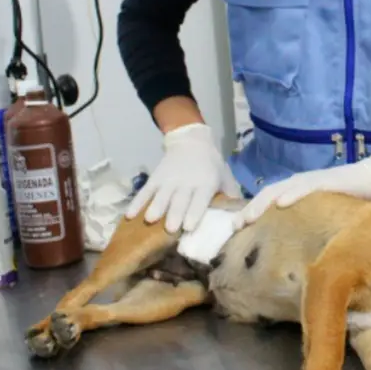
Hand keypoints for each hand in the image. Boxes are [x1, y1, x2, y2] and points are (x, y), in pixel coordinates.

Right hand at [124, 123, 241, 232]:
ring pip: (161, 195)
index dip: (194, 212)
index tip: (189, 226)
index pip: (199, 200)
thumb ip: (230, 195)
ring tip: (150, 220)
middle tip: (170, 229)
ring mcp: (169, 180)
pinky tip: (130, 215)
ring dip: (155, 207)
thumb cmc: (211, 165)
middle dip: (174, 214)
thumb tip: (240, 217)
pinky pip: (145, 191)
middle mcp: (186, 182)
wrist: (191, 141)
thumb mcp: (224, 177)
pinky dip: (137, 202)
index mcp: (205, 183)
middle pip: (179, 200)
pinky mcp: (155, 178)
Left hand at [233, 149, 370, 229]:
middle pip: (267, 195)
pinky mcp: (327, 181)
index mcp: (299, 192)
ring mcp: (313, 181)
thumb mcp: (327, 214)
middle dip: (250, 210)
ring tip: (248, 218)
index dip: (252, 213)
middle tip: (234, 228)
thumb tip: (298, 250)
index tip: (237, 231)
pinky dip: (292, 193)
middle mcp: (301, 184)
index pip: (269, 202)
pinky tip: (281, 203)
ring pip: (280, 190)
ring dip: (262, 203)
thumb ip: (312, 226)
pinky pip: (306, 186)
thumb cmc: (351, 196)